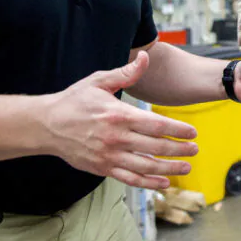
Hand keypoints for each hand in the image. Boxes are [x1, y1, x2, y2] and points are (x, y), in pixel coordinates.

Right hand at [43, 51, 198, 189]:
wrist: (46, 125)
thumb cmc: (73, 101)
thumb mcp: (98, 81)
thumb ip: (125, 73)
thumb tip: (145, 57)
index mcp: (118, 115)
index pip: (156, 125)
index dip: (177, 130)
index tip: (193, 132)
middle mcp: (116, 138)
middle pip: (155, 147)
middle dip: (179, 150)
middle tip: (195, 150)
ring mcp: (109, 156)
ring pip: (146, 166)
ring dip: (169, 168)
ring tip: (186, 167)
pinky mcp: (102, 168)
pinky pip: (130, 178)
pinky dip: (148, 183)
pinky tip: (163, 182)